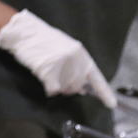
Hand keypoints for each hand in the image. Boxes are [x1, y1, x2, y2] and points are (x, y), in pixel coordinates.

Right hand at [0, 10, 117, 107]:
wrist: (25, 32)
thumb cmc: (44, 41)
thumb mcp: (66, 49)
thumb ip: (76, 66)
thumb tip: (82, 88)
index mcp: (81, 53)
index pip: (96, 77)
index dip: (104, 92)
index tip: (112, 104)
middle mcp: (74, 59)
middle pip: (77, 87)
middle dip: (69, 88)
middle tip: (59, 79)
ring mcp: (62, 65)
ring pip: (65, 90)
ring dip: (58, 88)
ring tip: (50, 73)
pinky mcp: (48, 71)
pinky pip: (52, 90)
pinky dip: (48, 89)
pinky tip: (44, 78)